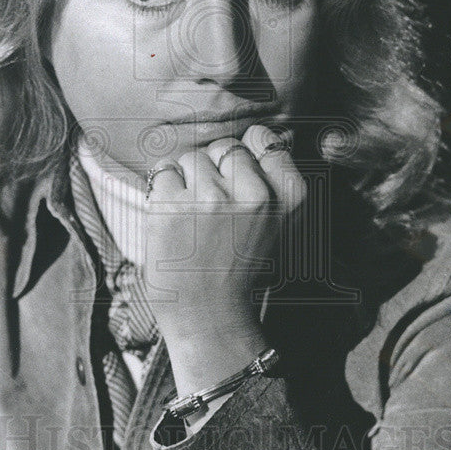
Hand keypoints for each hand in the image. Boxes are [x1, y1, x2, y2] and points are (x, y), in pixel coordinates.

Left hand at [144, 124, 305, 394]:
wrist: (207, 315)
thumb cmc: (239, 267)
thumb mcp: (278, 225)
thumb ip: (272, 180)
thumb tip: (253, 133)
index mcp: (288, 197)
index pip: (263, 138)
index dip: (246, 152)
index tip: (238, 177)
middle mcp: (255, 194)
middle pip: (224, 145)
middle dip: (214, 169)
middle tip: (213, 209)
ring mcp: (211, 198)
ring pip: (192, 156)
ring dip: (186, 179)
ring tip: (192, 216)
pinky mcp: (172, 206)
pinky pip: (163, 171)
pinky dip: (162, 191)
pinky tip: (173, 219)